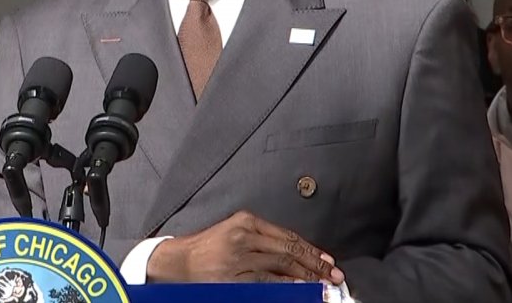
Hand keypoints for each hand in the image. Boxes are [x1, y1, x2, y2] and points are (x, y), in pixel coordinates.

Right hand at [146, 210, 344, 284]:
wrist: (177, 261)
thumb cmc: (207, 248)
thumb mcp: (234, 232)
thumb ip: (262, 240)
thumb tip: (297, 256)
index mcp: (247, 221)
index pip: (288, 237)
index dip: (311, 250)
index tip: (328, 261)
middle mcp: (244, 236)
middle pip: (289, 251)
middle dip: (315, 265)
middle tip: (334, 276)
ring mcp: (238, 257)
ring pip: (281, 266)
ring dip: (305, 278)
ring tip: (322, 286)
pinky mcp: (232, 277)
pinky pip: (266, 283)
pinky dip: (285, 287)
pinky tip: (299, 290)